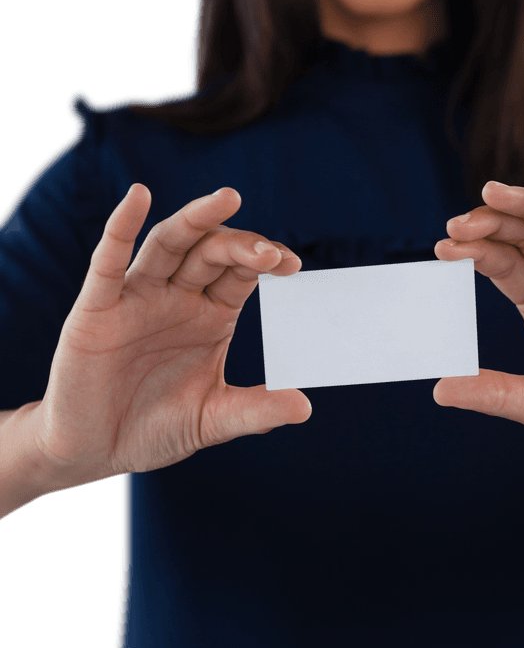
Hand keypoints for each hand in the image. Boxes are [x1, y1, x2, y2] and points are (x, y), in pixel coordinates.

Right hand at [31, 185, 310, 485]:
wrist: (94, 450)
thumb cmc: (153, 428)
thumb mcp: (211, 421)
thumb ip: (255, 411)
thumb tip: (305, 408)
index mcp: (209, 316)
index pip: (241, 273)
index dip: (264, 261)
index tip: (292, 264)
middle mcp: (175, 298)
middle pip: (210, 252)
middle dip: (240, 245)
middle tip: (269, 254)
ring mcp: (136, 298)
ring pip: (167, 245)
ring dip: (196, 220)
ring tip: (227, 199)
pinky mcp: (97, 309)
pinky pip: (108, 262)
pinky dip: (122, 226)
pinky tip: (138, 197)